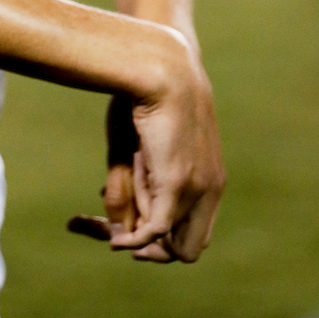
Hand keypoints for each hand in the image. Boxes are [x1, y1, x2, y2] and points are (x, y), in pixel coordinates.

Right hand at [68, 44, 224, 262]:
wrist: (161, 65)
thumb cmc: (145, 96)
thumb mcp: (134, 149)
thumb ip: (129, 189)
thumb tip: (119, 228)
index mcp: (209, 177)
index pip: (192, 229)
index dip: (162, 238)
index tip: (126, 224)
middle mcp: (210, 189)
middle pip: (187, 249)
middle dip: (153, 252)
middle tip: (119, 238)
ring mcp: (198, 189)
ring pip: (168, 242)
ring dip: (138, 237)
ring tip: (107, 208)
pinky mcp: (177, 185)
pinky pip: (155, 231)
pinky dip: (134, 241)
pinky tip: (114, 237)